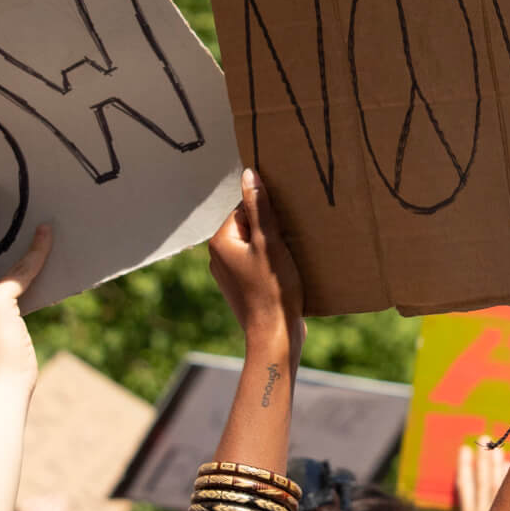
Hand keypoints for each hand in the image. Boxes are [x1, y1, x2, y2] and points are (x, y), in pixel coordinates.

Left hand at [209, 169, 303, 351]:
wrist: (274, 336)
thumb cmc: (273, 289)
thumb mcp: (270, 243)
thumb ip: (259, 207)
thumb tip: (249, 174)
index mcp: (220, 242)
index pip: (245, 210)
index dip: (269, 216)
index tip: (284, 229)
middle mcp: (218, 257)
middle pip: (251, 228)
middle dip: (273, 232)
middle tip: (290, 245)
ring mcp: (229, 275)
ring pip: (257, 247)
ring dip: (276, 249)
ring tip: (291, 261)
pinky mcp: (243, 288)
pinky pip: (258, 265)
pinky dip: (273, 266)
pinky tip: (288, 275)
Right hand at [456, 444, 508, 510]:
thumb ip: (480, 503)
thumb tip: (498, 467)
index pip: (463, 487)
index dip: (463, 467)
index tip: (464, 448)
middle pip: (482, 483)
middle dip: (482, 459)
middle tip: (484, 438)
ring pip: (498, 487)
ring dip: (497, 465)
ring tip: (498, 449)